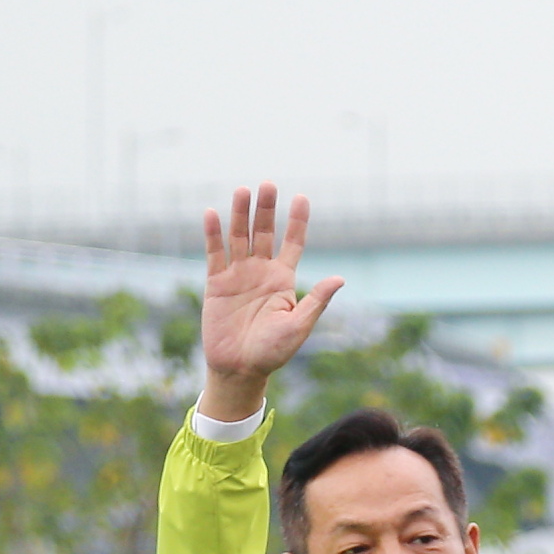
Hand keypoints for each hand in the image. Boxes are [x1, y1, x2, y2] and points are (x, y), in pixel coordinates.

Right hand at [199, 183, 343, 422]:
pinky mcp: (216, 283)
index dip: (297, 220)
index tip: (301, 196)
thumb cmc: (273, 352)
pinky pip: (214, 253)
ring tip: (243, 190)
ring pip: (240, 237)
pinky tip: (213, 213)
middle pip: (264, 232)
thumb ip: (315, 300)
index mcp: (283, 280)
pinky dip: (213, 234)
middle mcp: (261, 272)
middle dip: (266, 209)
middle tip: (268, 183)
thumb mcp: (299, 326)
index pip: (293, 243)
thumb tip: (340, 278)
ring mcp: (238, 275)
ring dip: (240, 214)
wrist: (240, 369)